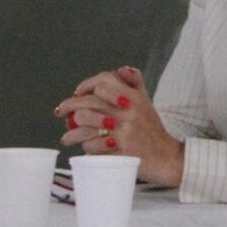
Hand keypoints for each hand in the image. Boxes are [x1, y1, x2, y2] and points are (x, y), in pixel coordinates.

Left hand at [55, 66, 183, 187]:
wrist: (166, 156)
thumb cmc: (152, 129)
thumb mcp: (146, 102)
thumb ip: (135, 83)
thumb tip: (121, 69)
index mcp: (134, 97)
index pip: (105, 80)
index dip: (87, 84)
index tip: (78, 92)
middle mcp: (129, 111)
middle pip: (89, 101)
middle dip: (69, 106)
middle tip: (61, 112)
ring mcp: (123, 130)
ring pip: (85, 121)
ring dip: (72, 131)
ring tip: (68, 137)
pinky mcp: (118, 149)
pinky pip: (91, 145)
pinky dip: (86, 147)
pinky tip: (85, 148)